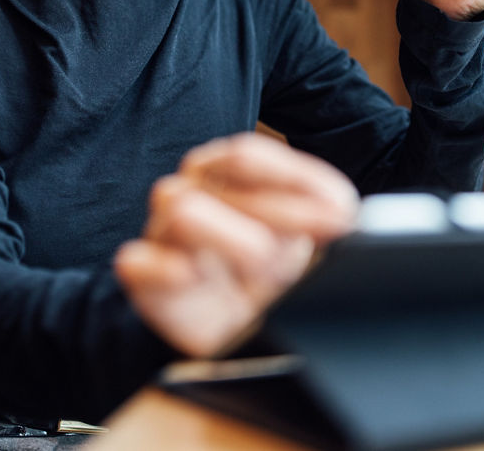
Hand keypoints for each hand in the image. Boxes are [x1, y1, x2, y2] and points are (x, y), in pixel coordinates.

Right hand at [115, 133, 358, 357]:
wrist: (235, 326)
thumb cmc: (270, 267)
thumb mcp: (308, 233)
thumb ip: (326, 209)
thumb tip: (346, 212)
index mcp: (221, 170)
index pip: (247, 156)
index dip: (296, 180)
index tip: (340, 214)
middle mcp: (187, 190)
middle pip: (222, 180)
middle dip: (281, 214)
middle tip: (313, 247)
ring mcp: (161, 232)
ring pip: (183, 210)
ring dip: (236, 240)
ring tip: (266, 271)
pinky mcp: (144, 279)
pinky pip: (137, 261)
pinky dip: (169, 268)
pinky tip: (197, 276)